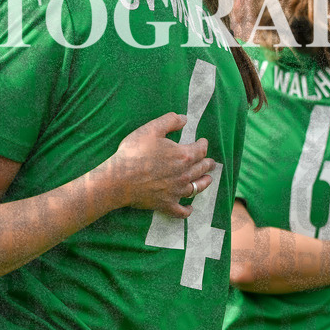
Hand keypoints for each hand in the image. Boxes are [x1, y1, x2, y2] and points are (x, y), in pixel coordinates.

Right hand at [101, 112, 216, 217]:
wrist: (119, 179)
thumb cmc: (134, 152)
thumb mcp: (151, 129)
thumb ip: (169, 121)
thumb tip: (184, 119)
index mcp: (184, 156)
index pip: (200, 150)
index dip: (203, 144)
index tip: (203, 142)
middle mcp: (184, 175)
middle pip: (202, 168)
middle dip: (207, 163)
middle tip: (210, 162)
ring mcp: (176, 191)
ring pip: (196, 188)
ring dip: (204, 182)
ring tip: (208, 179)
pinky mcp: (166, 204)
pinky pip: (181, 211)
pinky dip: (187, 210)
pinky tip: (190, 209)